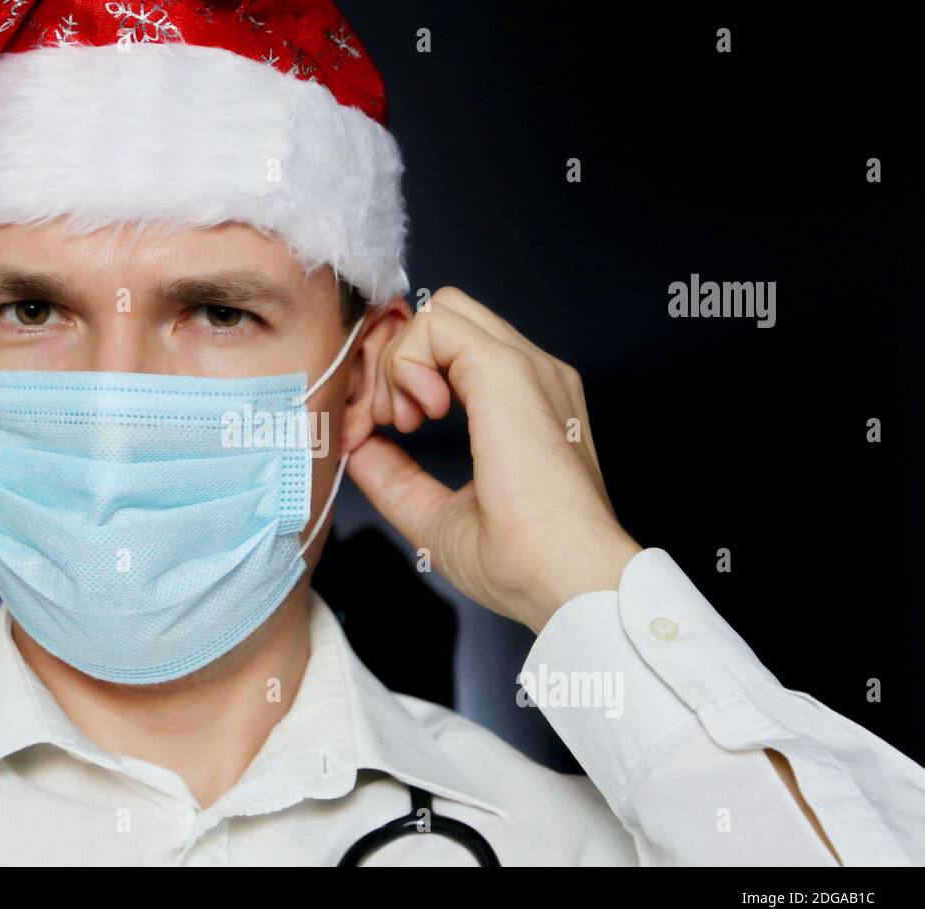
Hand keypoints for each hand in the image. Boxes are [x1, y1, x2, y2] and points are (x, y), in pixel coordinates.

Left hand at [348, 287, 641, 633]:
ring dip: (397, 361)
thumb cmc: (523, 563)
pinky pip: (436, 324)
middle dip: (392, 357)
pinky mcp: (508, 371)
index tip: (379, 433)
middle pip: (444, 316)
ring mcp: (527, 367)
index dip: (399, 377)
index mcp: (524, 405)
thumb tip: (358, 447)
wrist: (566, 581)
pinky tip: (414, 416)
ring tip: (402, 423)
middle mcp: (533, 375)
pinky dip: (404, 364)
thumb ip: (394, 474)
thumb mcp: (435, 515)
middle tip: (385, 421)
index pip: (452, 347)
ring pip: (439, 311)